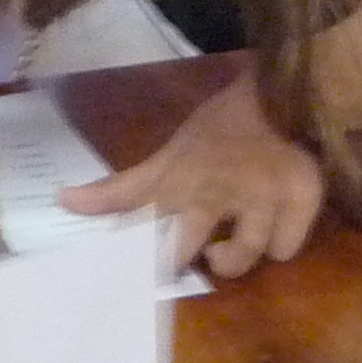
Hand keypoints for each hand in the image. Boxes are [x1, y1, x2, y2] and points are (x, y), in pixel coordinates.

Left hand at [55, 76, 323, 276]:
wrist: (290, 86)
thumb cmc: (226, 122)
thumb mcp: (171, 153)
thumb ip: (122, 187)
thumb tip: (60, 200)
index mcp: (178, 175)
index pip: (136, 218)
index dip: (120, 250)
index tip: (109, 277)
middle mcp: (213, 188)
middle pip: (179, 246)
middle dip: (169, 263)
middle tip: (171, 267)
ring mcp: (259, 195)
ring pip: (240, 257)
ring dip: (231, 261)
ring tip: (224, 254)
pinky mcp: (301, 198)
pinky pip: (284, 248)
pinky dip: (280, 244)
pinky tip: (276, 229)